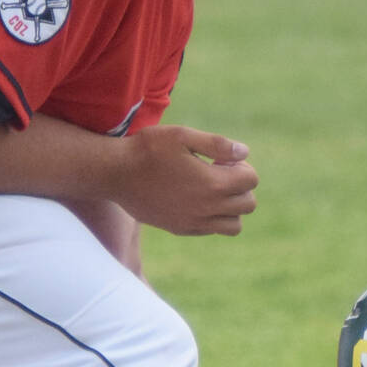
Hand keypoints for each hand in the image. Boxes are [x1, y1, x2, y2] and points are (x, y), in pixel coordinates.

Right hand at [109, 125, 257, 236]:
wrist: (115, 173)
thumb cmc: (148, 149)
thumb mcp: (182, 136)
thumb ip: (217, 144)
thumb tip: (244, 153)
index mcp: (212, 184)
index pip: (251, 180)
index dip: (241, 166)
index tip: (220, 160)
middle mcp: (207, 208)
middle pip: (248, 204)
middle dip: (240, 187)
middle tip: (217, 172)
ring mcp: (194, 222)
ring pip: (234, 225)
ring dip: (231, 207)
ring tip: (211, 189)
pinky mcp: (181, 229)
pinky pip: (212, 230)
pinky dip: (213, 218)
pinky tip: (195, 199)